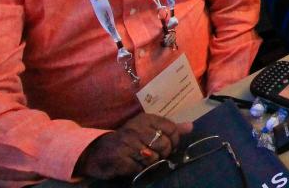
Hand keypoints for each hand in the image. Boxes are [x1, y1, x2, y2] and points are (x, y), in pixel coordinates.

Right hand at [75, 114, 191, 179]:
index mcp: (145, 119)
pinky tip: (133, 165)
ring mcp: (127, 144)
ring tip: (142, 159)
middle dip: (163, 154)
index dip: (174, 140)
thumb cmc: (127, 139)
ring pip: (154, 159)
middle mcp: (136, 129)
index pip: (171, 129)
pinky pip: (140, 169)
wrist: (97, 151)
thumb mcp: (147, 128)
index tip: (170, 145)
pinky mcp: (120, 159)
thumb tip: (190, 126)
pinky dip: (139, 170)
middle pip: (164, 145)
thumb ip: (169, 128)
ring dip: (151, 163)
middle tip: (155, 154)